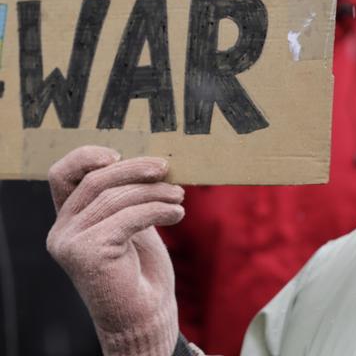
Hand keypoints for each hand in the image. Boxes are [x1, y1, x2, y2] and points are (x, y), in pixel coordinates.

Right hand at [47, 145, 184, 355]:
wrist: (146, 315)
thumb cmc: (141, 267)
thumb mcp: (131, 220)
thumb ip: (127, 194)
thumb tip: (152, 160)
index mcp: (69, 218)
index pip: (62, 174)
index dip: (86, 156)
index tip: (118, 153)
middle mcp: (62, 231)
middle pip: (97, 180)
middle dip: (136, 169)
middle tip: (167, 169)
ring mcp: (70, 243)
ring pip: (117, 197)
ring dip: (156, 192)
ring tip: (179, 197)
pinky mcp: (87, 254)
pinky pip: (129, 217)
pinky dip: (159, 209)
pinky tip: (177, 213)